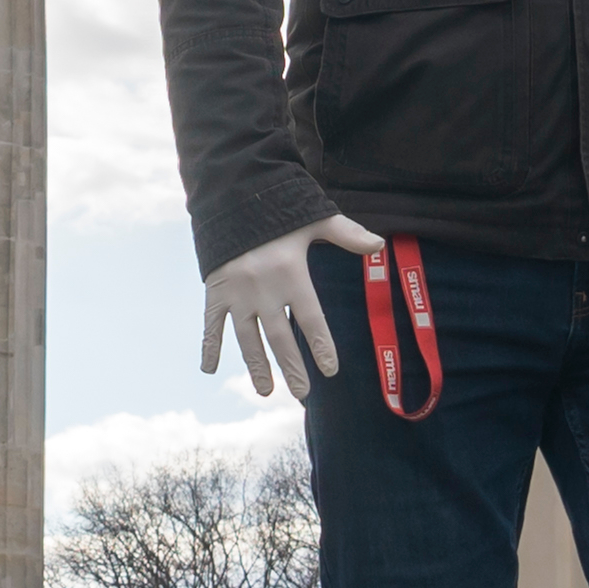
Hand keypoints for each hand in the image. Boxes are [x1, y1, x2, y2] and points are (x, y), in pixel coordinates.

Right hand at [200, 211, 388, 398]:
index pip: (312, 319)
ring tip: (266, 390)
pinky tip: (209, 369)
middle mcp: (264, 289)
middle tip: (302, 393)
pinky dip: (209, 346)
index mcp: (291, 274)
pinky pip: (211, 324)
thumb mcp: (315, 219)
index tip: (330, 370)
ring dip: (257, 366)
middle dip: (292, 367)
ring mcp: (237, 293)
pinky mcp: (215, 290)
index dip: (322, 346)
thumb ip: (346, 234)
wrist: (231, 194)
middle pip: (280, 337)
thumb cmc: (278, 209)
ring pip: (247, 338)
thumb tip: (380, 244)